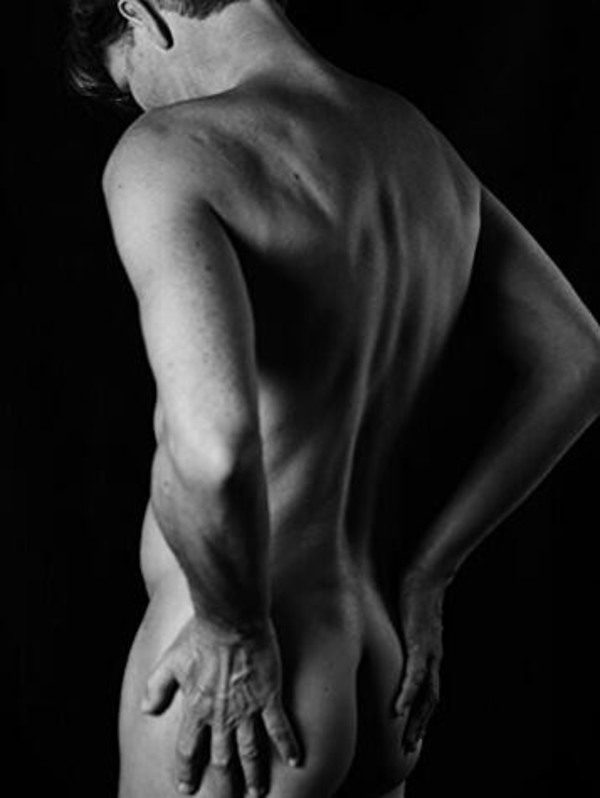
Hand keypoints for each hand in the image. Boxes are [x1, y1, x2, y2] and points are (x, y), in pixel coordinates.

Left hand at [142, 617, 300, 795]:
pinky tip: (295, 761)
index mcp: (196, 708)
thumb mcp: (170, 660)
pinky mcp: (268, 697)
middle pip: (221, 760)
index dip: (186, 771)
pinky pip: (279, 728)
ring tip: (257, 793)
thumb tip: (146, 710)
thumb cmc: (199, 634)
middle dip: (224, 784)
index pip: (187, 750)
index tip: (186, 787)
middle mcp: (220, 716)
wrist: (230, 618)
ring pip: (250, 752)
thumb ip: (157, 687)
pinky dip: (287, 746)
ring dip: (254, 775)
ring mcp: (247, 709)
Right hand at [394, 573, 444, 752]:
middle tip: (409, 748)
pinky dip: (407, 696)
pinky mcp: (419, 645)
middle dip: (420, 725)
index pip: (428, 690)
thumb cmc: (412, 589)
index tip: (411, 730)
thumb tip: (378, 629)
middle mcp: (433, 657)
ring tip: (406, 741)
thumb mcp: (404, 616)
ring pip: (426, 696)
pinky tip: (397, 711)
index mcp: (429, 653)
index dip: (421, 711)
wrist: (425, 572)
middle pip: (430, 701)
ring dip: (416, 720)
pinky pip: (415, 677)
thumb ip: (395, 627)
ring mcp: (428, 653)